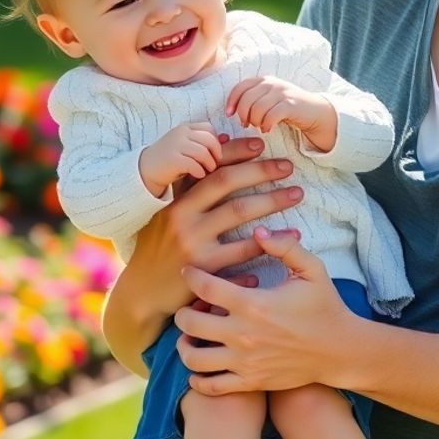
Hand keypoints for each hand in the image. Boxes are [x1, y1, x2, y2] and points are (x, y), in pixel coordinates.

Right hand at [102, 139, 306, 372]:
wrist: (142, 294)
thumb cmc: (158, 249)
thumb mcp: (165, 215)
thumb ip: (188, 189)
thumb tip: (216, 152)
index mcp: (175, 200)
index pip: (209, 167)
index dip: (237, 152)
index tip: (262, 144)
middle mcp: (182, 216)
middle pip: (228, 183)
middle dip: (261, 171)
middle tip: (289, 167)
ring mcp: (193, 242)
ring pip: (240, 213)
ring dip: (273, 201)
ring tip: (296, 194)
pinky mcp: (205, 269)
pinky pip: (243, 251)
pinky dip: (269, 242)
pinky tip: (291, 237)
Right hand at [139, 122, 223, 196]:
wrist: (145, 171)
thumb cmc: (171, 160)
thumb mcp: (188, 148)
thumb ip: (205, 143)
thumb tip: (227, 138)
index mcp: (185, 128)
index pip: (208, 128)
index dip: (215, 142)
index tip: (214, 155)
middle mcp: (180, 133)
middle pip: (209, 139)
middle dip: (216, 154)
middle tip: (213, 165)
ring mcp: (175, 145)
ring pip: (203, 152)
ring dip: (209, 164)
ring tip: (206, 171)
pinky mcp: (171, 159)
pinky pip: (193, 164)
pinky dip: (199, 171)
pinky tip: (198, 175)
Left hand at [174, 227, 356, 394]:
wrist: (341, 351)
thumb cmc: (325, 306)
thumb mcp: (312, 269)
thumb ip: (285, 246)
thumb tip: (258, 232)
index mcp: (254, 304)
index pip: (205, 286)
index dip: (191, 275)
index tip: (189, 271)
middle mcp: (244, 335)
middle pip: (189, 323)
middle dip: (182, 310)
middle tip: (190, 305)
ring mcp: (245, 363)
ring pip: (192, 359)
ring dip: (184, 345)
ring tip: (189, 336)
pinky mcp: (250, 383)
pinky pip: (209, 387)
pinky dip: (197, 378)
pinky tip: (201, 366)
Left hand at [226, 76, 337, 150]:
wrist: (314, 111)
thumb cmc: (286, 107)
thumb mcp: (268, 99)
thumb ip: (252, 99)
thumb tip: (232, 110)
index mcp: (264, 80)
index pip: (240, 87)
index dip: (232, 101)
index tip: (229, 114)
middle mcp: (272, 83)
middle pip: (247, 99)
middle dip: (243, 115)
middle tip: (246, 124)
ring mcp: (282, 93)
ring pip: (258, 108)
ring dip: (255, 121)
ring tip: (259, 126)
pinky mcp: (291, 104)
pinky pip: (271, 115)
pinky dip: (266, 124)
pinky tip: (268, 129)